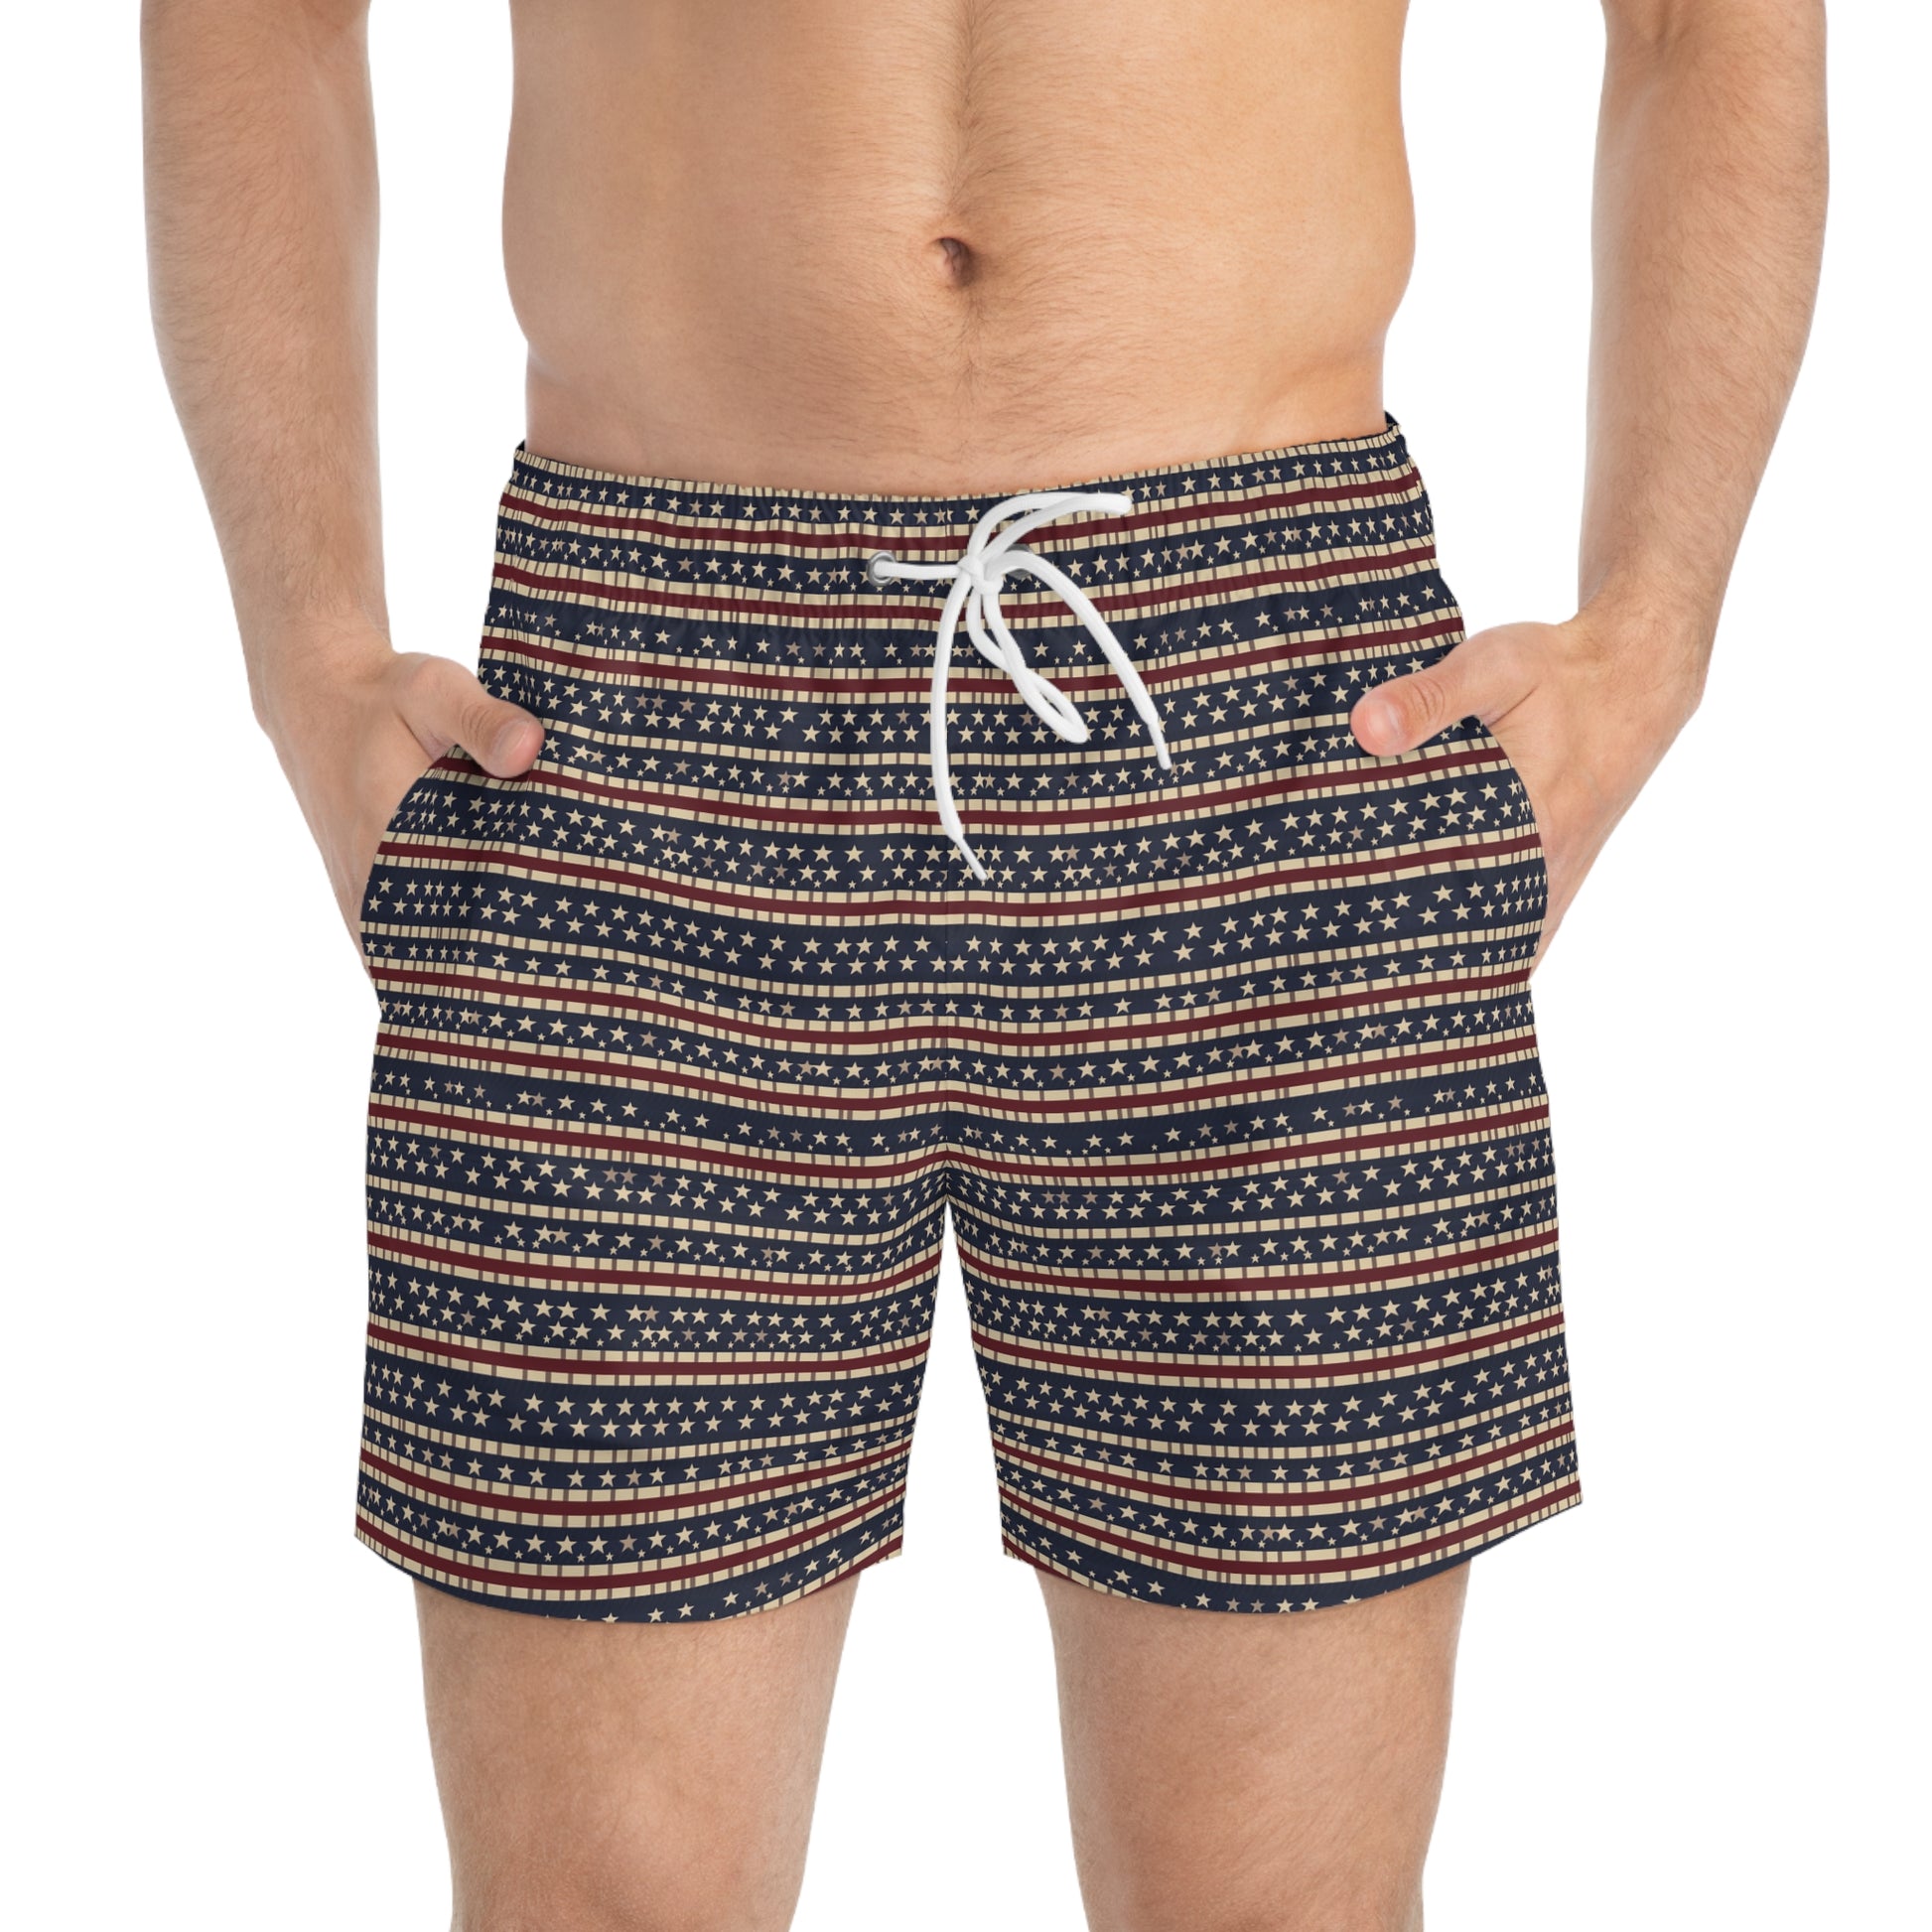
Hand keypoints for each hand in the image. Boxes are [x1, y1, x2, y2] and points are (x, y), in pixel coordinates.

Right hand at [257, 631, 543, 954]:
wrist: (316, 696)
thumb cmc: (385, 695)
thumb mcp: (436, 690)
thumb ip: (483, 720)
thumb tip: (530, 749)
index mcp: (389, 835)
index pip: (457, 914)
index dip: (504, 941)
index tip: (551, 955)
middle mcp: (368, 877)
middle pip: (441, 945)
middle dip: (492, 961)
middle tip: (554, 972)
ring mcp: (358, 891)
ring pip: (413, 953)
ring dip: (460, 964)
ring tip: (524, 977)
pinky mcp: (356, 891)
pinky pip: (393, 943)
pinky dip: (432, 954)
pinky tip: (478, 965)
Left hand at [1347, 608, 1703, 965]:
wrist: (1637, 674)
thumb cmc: (1564, 671)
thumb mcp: (1494, 666)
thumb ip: (1428, 697)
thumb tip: (1366, 729)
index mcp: (1532, 831)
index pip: (1449, 905)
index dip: (1397, 931)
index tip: (1346, 946)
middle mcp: (1548, 871)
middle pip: (1469, 937)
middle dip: (1412, 953)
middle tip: (1348, 959)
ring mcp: (1556, 880)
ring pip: (1497, 943)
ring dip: (1448, 954)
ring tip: (1381, 972)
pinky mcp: (1557, 875)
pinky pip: (1518, 930)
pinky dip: (1480, 944)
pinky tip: (1436, 960)